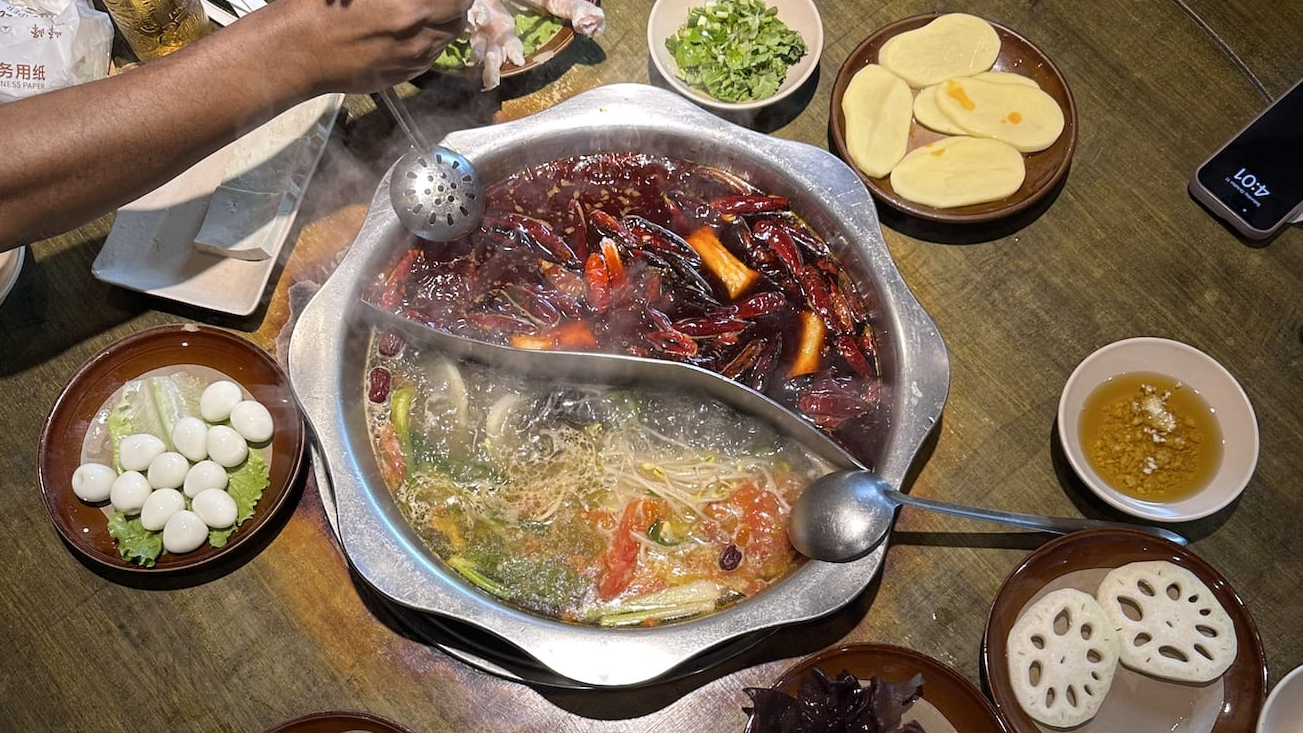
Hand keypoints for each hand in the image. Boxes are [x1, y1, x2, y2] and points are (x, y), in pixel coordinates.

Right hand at [255, 0, 473, 94]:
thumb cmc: (321, 6)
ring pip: (446, 41)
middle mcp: (418, 36)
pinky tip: (409, 32)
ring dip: (443, 24)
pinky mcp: (402, 76)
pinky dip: (429, 43)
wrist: (297, 50)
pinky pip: (429, 58)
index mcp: (410, 7)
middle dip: (453, 5)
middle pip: (458, 20)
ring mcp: (412, 60)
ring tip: (425, 11)